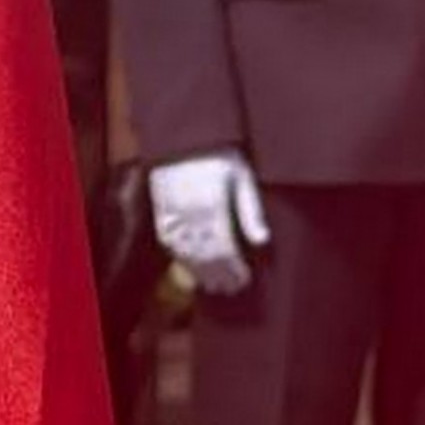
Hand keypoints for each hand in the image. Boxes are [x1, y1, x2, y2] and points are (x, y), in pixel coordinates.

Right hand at [149, 152, 270, 296]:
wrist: (187, 135)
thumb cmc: (222, 155)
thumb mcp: (243, 177)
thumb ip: (251, 211)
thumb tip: (263, 242)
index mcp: (213, 206)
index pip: (224, 249)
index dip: (233, 269)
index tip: (244, 280)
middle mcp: (190, 213)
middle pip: (204, 255)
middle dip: (218, 275)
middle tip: (231, 289)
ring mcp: (173, 212)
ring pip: (185, 252)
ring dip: (199, 272)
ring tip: (213, 285)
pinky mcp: (161, 209)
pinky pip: (168, 240)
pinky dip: (179, 257)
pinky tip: (189, 266)